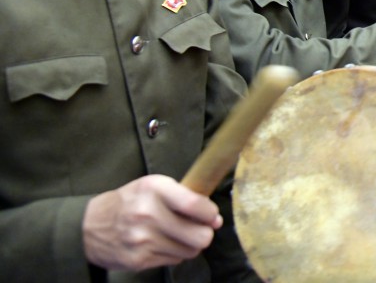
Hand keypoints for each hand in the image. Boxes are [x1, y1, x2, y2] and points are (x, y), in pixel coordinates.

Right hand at [82, 175, 221, 270]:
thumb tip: (215, 219)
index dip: (210, 213)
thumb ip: (184, 197)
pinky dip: (174, 253)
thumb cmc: (129, 202)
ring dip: (190, 245)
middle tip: (199, 228)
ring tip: (179, 235)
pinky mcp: (138, 260)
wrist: (88, 227)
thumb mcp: (152, 187)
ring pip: (190, 251)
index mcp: (153, 189)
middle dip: (205, 233)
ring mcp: (142, 240)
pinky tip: (163, 243)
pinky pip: (174, 260)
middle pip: (199, 235)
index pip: (194, 205)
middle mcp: (147, 214)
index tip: (211, 215)